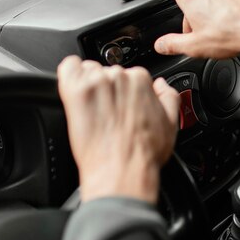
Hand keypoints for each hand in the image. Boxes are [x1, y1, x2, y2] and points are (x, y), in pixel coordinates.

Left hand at [58, 56, 179, 203]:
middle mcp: (119, 76)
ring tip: (92, 111)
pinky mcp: (75, 91)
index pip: (129, 74)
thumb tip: (161, 84)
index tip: (121, 107)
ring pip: (88, 72)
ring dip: (89, 86)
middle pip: (107, 72)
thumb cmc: (144, 153)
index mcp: (141, 80)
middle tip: (107, 113)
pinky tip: (75, 93)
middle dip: (107, 89)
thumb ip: (169, 96)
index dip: (124, 92)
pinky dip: (69, 76)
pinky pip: (68, 68)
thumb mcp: (171, 123)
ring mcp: (96, 82)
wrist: (121, 171)